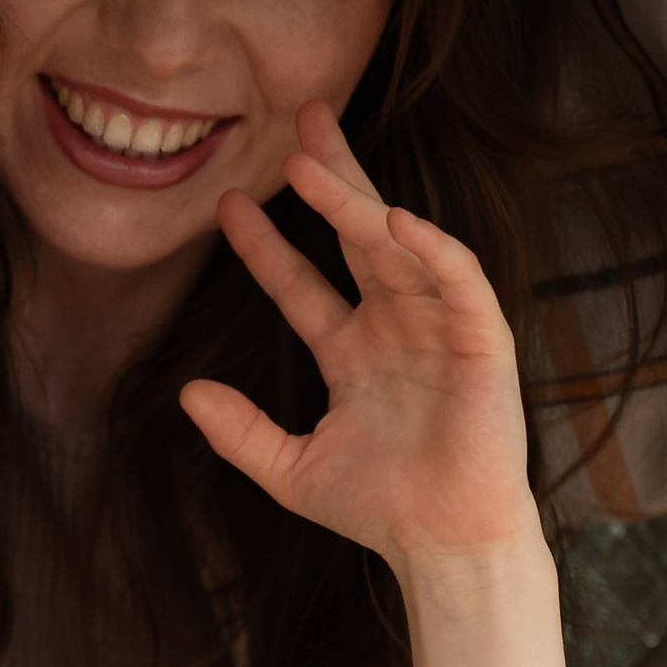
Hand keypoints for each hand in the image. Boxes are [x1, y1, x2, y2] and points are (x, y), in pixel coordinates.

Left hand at [181, 104, 537, 568]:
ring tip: (311, 161)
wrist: (443, 546)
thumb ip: (240, 432)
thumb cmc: (380, 509)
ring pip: (395, 245)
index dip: (266, 245)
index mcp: (353, 352)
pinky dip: (430, 246)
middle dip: (328, 179)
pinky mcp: (482, 340)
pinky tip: (393, 218)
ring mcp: (438, 328)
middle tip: (297, 120)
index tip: (227, 204)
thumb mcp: (290, 468)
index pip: (302, 283)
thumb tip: (185, 393)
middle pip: (355, 236)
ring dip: (356, 202)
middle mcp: (395, 327)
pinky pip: (457, 278)